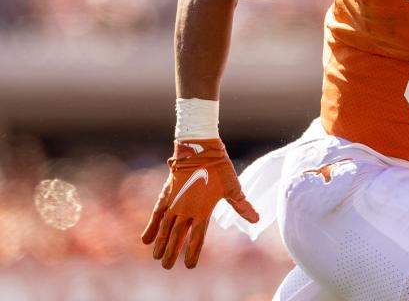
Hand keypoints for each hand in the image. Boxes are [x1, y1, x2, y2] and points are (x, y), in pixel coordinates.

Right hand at [141, 138, 258, 268]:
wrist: (199, 148)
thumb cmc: (219, 167)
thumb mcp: (233, 187)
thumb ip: (242, 206)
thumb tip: (256, 220)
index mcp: (202, 211)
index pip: (196, 239)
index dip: (192, 253)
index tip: (189, 265)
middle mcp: (186, 210)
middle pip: (176, 237)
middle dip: (171, 253)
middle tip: (166, 267)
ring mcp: (174, 202)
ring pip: (164, 228)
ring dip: (160, 243)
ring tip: (156, 257)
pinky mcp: (166, 194)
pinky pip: (156, 214)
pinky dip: (151, 226)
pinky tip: (145, 239)